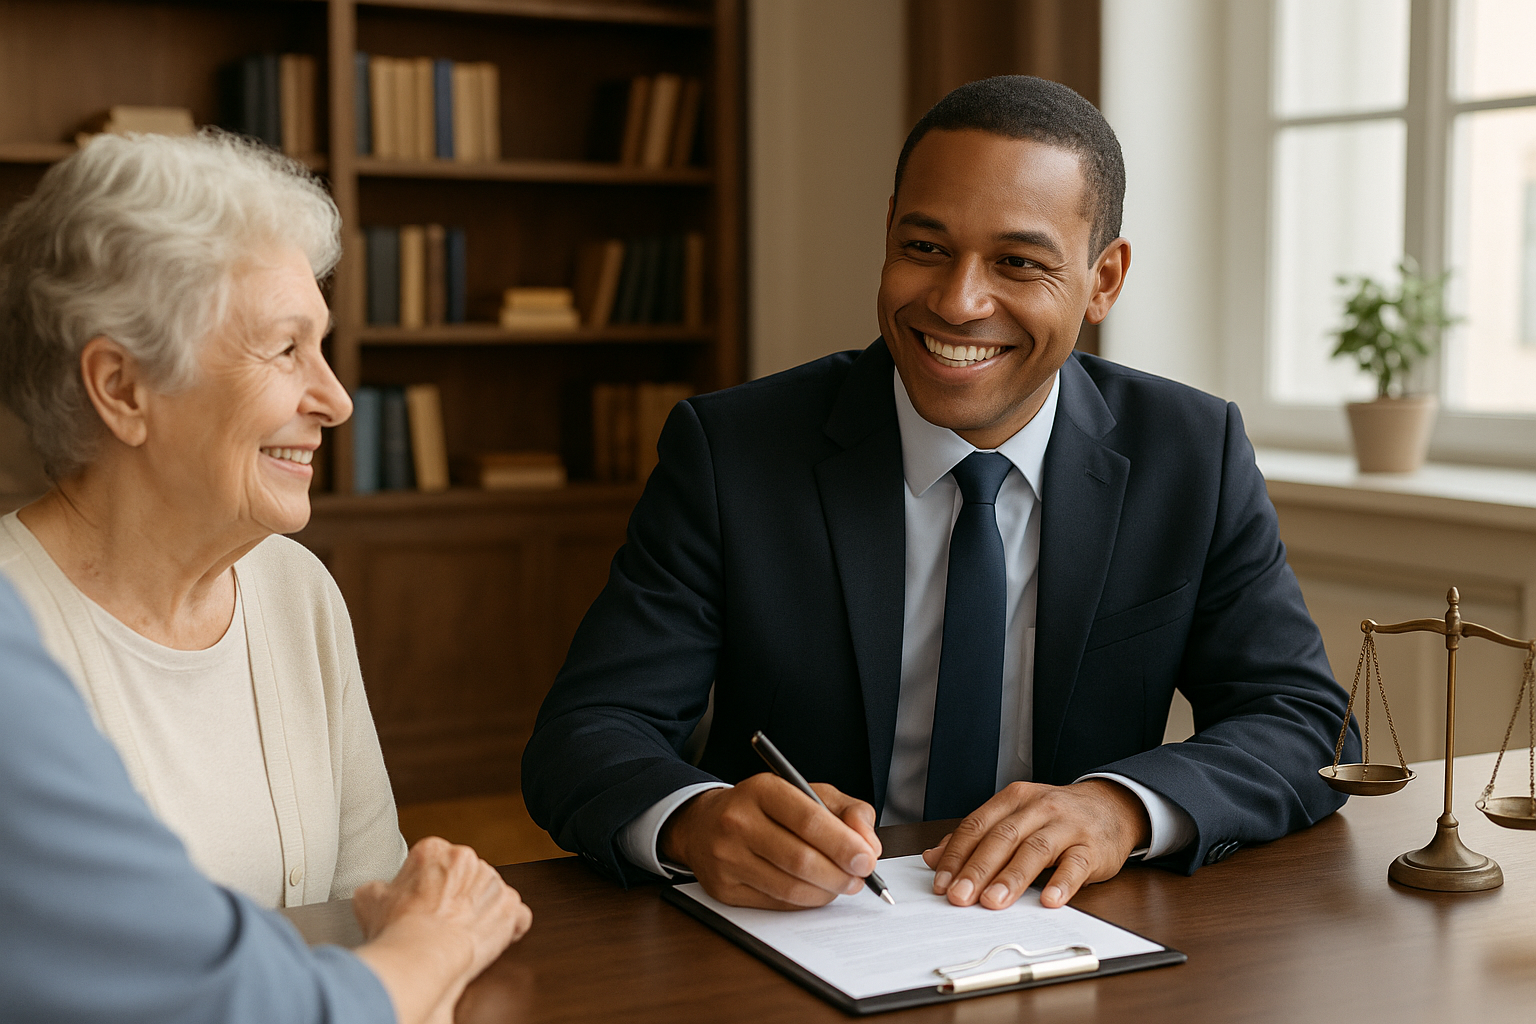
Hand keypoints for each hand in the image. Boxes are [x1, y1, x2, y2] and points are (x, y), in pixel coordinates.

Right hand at [353, 837, 532, 1023]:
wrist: (421, 955)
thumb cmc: (396, 929)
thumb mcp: (368, 899)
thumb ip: (379, 887)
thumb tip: (379, 891)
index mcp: (434, 850)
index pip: (435, 863)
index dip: (426, 888)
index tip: (420, 904)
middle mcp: (468, 859)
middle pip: (465, 877)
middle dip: (455, 897)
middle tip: (438, 922)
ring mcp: (493, 883)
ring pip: (490, 895)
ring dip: (479, 912)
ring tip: (457, 935)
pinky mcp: (510, 909)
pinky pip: (516, 915)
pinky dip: (508, 927)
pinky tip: (489, 939)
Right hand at [660, 774, 881, 909]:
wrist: (704, 824)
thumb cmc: (765, 808)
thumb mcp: (807, 792)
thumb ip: (847, 812)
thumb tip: (870, 845)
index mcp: (762, 789)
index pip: (809, 819)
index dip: (844, 844)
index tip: (867, 859)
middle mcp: (738, 821)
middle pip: (801, 859)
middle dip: (840, 874)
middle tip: (860, 878)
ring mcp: (726, 857)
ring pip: (790, 887)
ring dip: (826, 892)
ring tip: (841, 884)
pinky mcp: (723, 888)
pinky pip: (776, 903)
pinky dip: (804, 902)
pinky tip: (814, 891)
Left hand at [922, 779, 1148, 910]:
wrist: (1112, 806)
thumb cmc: (1055, 817)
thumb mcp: (1015, 817)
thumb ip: (976, 837)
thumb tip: (933, 857)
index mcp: (1013, 799)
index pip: (977, 826)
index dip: (956, 855)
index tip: (941, 883)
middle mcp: (1039, 808)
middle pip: (1002, 838)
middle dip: (978, 869)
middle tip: (960, 897)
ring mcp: (1067, 826)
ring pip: (1035, 850)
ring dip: (1012, 877)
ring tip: (993, 902)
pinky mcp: (1093, 847)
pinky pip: (1076, 865)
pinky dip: (1061, 883)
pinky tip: (1048, 900)